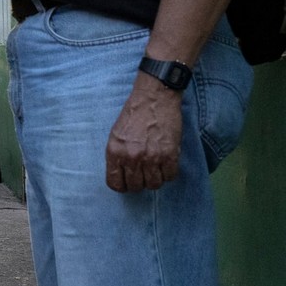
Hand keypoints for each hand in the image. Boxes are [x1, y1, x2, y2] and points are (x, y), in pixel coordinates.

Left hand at [105, 77, 182, 192]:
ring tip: (155, 168)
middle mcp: (131, 157)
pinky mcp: (170, 154)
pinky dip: (169, 173)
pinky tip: (166, 164)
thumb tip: (122, 176)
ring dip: (155, 179)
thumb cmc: (134, 115)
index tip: (128, 182)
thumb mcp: (116, 135)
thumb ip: (117, 156)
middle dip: (140, 183)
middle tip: (144, 174)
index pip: (115, 184)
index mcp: (114, 152)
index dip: (122, 186)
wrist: (154, 98)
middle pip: (136, 186)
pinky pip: (170, 176)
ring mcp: (151, 157)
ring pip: (154, 184)